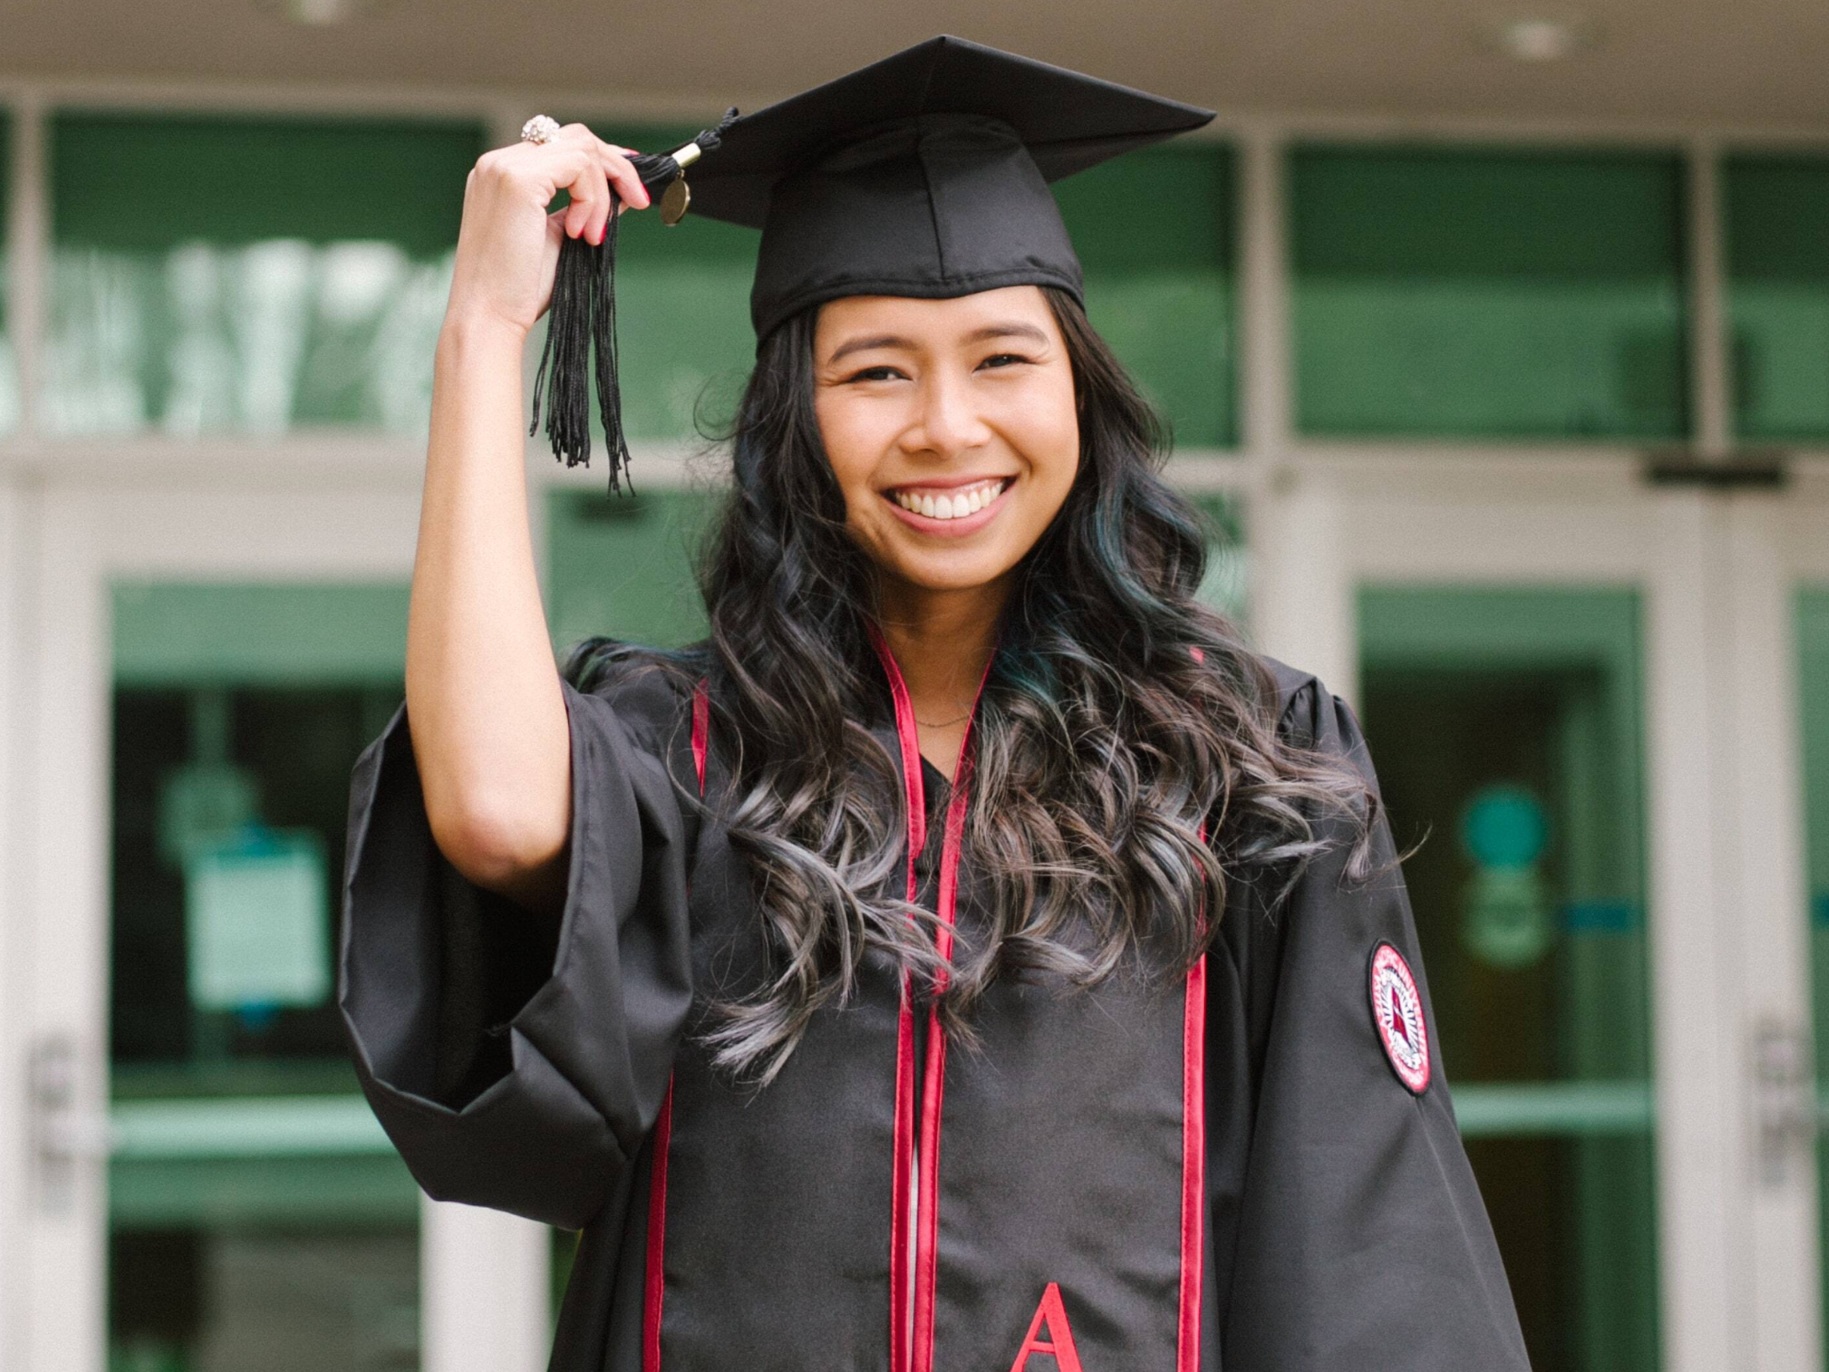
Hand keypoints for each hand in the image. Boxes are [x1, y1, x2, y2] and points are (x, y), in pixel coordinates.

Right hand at [443, 123, 651, 343]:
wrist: (489, 317)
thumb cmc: (518, 290)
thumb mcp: (559, 238)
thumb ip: (584, 208)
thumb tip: (622, 192)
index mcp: (502, 174)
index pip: (561, 146)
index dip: (603, 161)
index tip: (630, 185)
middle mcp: (498, 163)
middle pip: (575, 137)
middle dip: (616, 167)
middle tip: (638, 202)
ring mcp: (505, 167)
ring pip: (582, 149)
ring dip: (602, 193)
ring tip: (593, 236)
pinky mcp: (518, 180)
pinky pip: (579, 166)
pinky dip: (593, 198)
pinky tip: (584, 233)